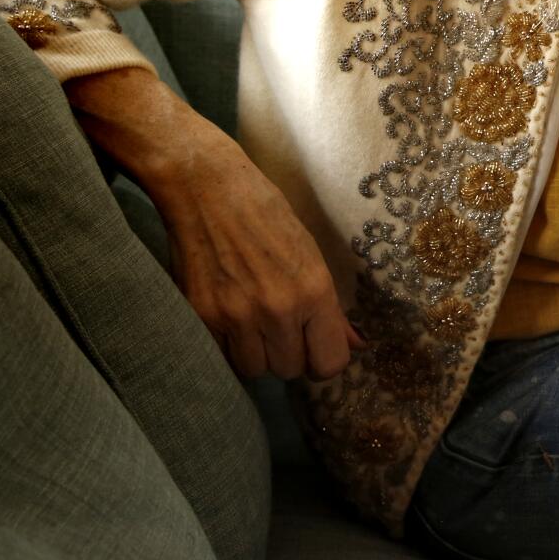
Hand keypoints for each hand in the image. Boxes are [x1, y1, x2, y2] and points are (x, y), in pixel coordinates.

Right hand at [151, 140, 368, 380]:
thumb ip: (332, 307)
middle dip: (289, 353)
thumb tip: (356, 345)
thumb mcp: (311, 253)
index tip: (315, 347)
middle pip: (290, 370)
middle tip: (281, 325)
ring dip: (257, 353)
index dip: (324, 360)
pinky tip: (230, 316)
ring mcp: (236, 316)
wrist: (208, 189)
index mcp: (313, 290)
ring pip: (254, 370)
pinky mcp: (202, 316)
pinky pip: (221, 356)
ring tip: (253, 321)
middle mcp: (277, 310)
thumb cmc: (267, 213)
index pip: (329, 364)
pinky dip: (228, 345)